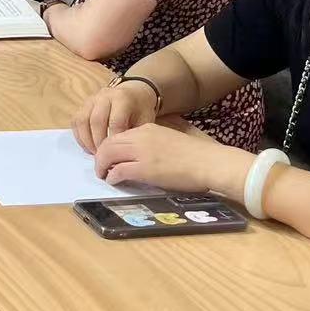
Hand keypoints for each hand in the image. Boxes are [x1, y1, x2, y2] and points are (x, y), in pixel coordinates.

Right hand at [72, 79, 159, 153]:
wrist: (134, 93)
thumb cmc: (140, 110)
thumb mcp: (145, 120)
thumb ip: (134, 135)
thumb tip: (122, 155)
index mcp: (122, 98)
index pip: (115, 121)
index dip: (114, 140)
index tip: (118, 155)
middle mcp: (104, 96)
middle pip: (96, 120)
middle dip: (99, 142)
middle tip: (104, 158)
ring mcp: (91, 99)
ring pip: (82, 120)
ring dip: (87, 140)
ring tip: (95, 154)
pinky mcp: (83, 105)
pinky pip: (76, 121)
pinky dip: (80, 137)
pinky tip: (88, 147)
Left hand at [92, 123, 246, 196]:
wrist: (209, 162)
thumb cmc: (195, 155)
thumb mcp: (168, 140)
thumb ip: (151, 143)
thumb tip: (138, 155)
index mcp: (147, 129)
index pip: (118, 134)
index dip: (109, 146)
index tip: (108, 156)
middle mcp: (140, 137)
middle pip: (108, 143)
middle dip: (100, 156)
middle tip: (100, 167)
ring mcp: (141, 153)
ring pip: (108, 155)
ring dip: (102, 166)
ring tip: (103, 175)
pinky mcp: (144, 170)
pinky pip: (118, 171)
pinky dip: (112, 176)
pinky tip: (113, 181)